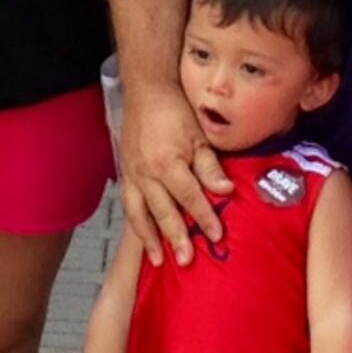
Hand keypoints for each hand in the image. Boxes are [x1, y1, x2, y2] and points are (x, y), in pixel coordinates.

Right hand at [116, 77, 231, 265]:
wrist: (146, 91)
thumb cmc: (176, 110)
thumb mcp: (200, 136)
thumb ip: (210, 167)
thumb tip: (225, 192)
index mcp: (167, 163)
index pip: (190, 197)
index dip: (205, 217)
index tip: (218, 235)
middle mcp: (146, 173)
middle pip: (163, 212)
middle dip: (176, 238)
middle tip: (187, 261)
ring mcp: (132, 175)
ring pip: (139, 214)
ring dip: (149, 239)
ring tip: (158, 261)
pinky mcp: (125, 174)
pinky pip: (129, 204)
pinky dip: (137, 224)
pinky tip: (144, 237)